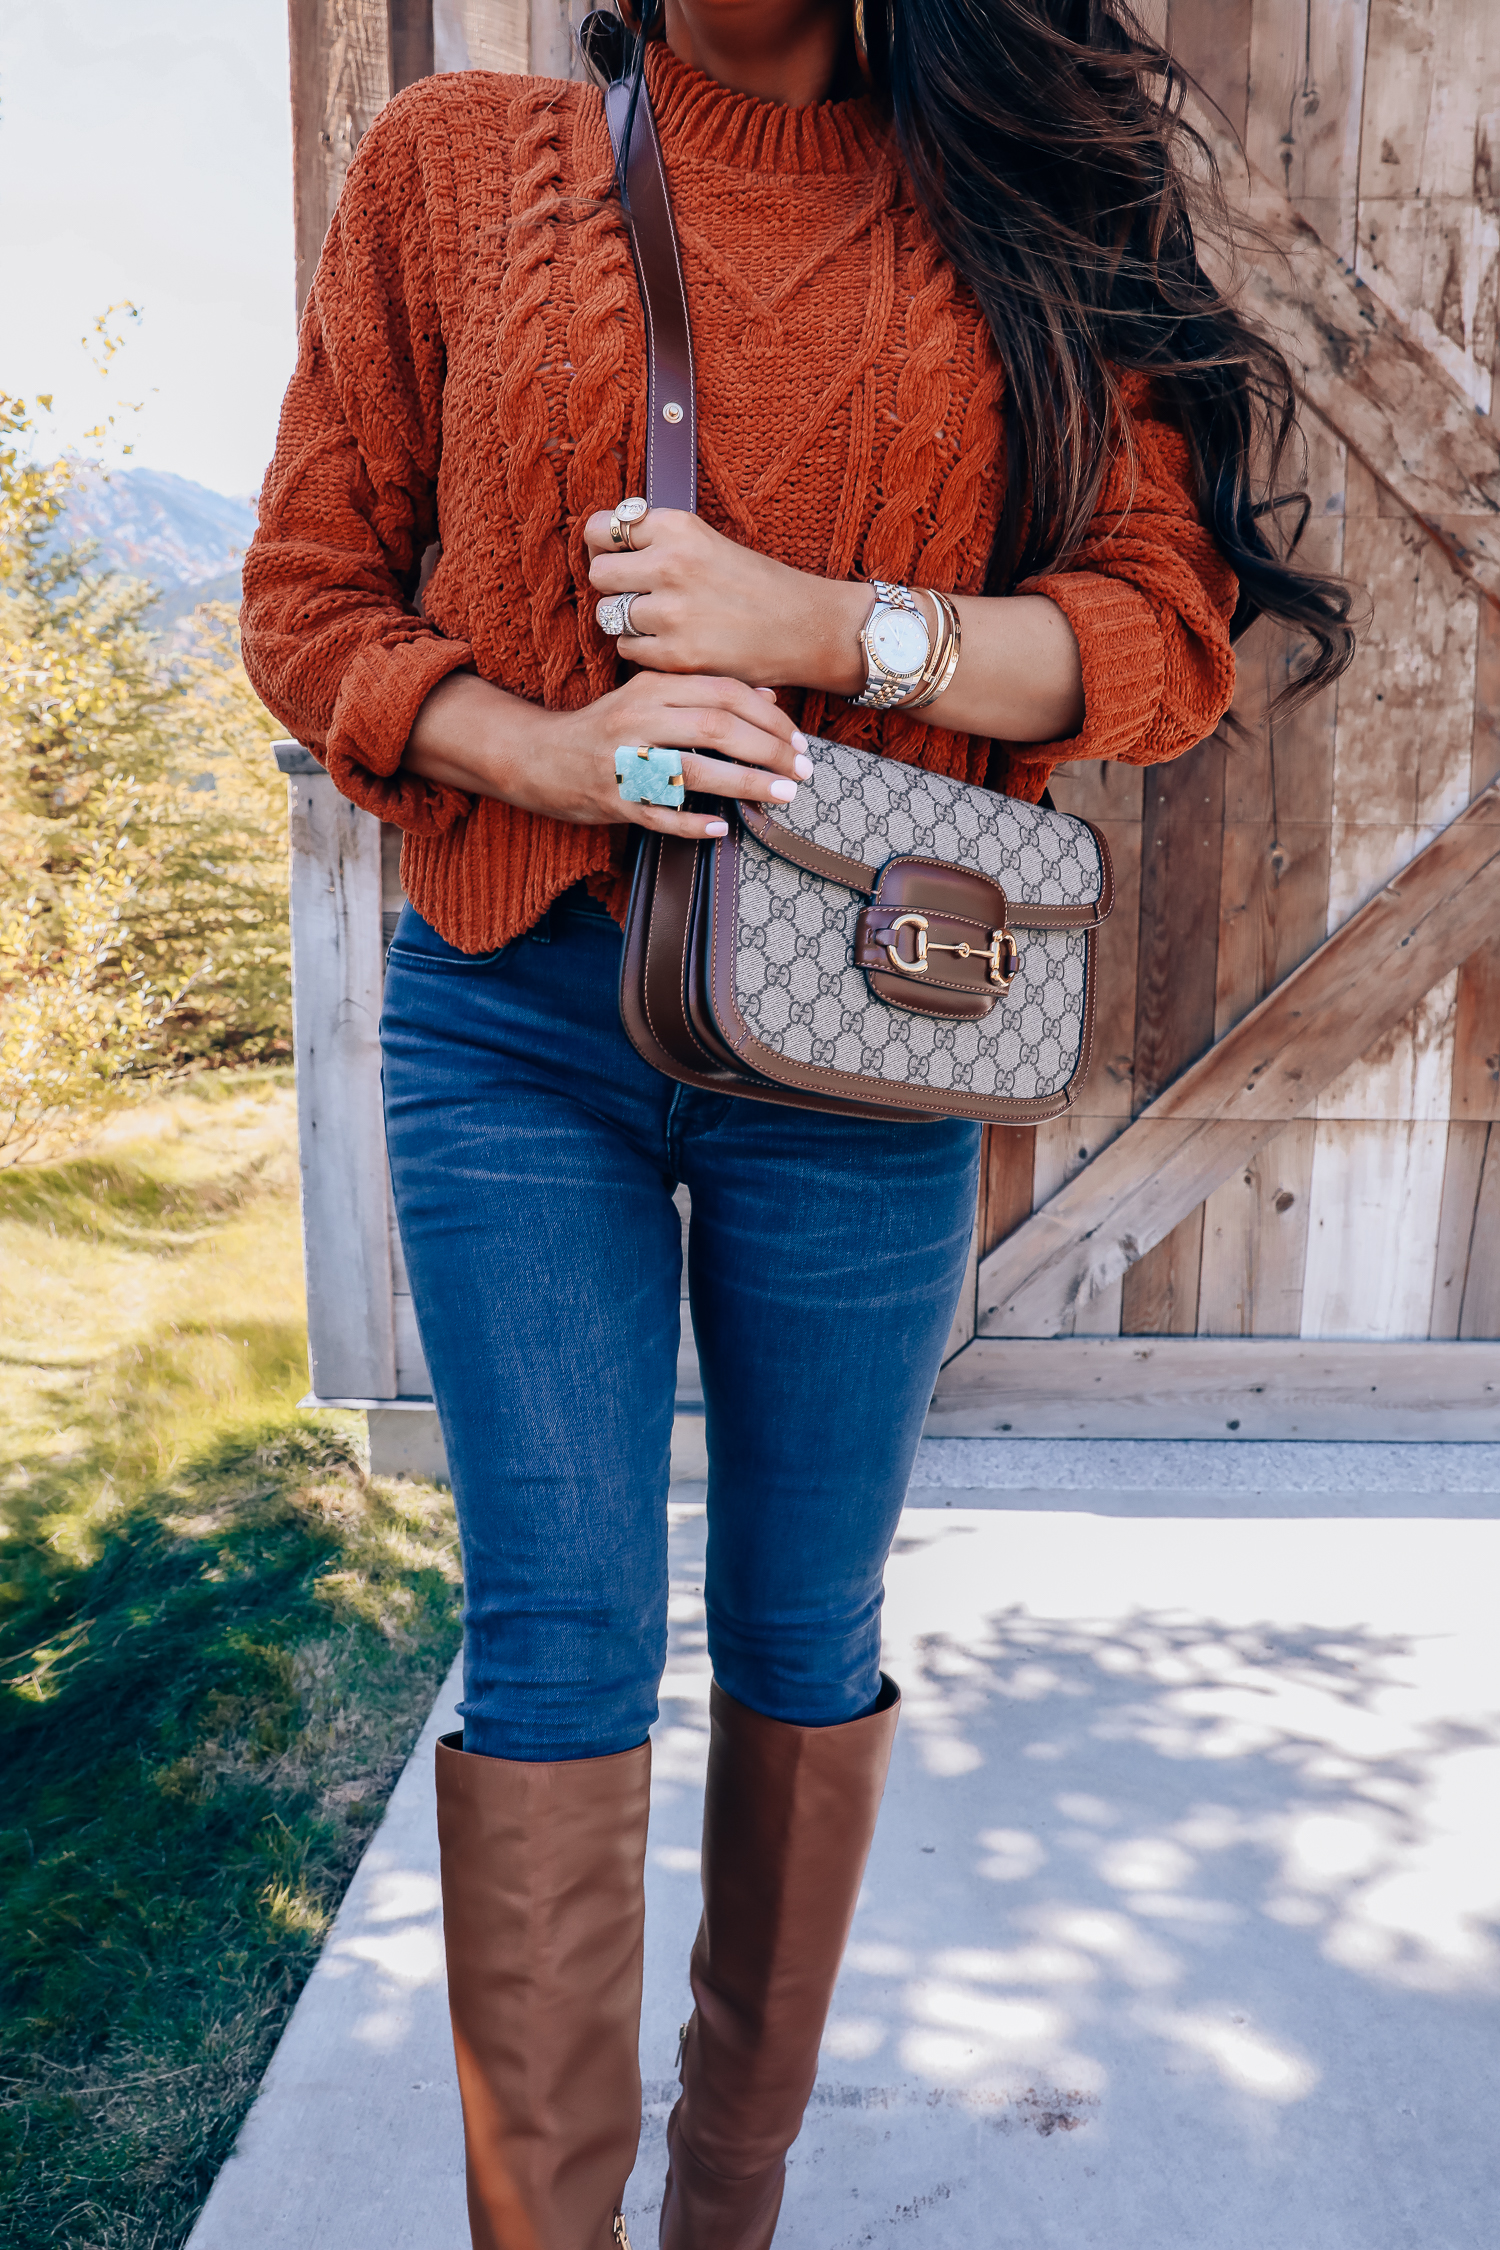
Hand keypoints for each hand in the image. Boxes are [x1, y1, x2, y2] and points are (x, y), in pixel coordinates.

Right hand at [402, 666, 813, 842]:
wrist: (535, 755)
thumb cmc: (604, 726)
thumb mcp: (650, 697)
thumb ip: (705, 695)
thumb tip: (768, 700)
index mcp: (651, 688)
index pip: (723, 692)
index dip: (768, 716)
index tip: (798, 739)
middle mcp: (638, 720)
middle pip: (716, 728)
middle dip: (769, 750)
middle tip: (803, 770)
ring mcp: (624, 762)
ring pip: (694, 772)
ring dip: (745, 784)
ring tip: (782, 795)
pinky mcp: (611, 801)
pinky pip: (658, 816)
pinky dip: (692, 823)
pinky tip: (722, 829)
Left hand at [584, 505, 866, 695]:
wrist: (805, 627)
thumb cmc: (757, 585)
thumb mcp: (707, 542)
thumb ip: (658, 540)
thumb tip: (601, 544)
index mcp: (677, 527)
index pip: (603, 529)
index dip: (604, 546)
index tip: (616, 556)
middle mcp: (671, 564)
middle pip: (599, 573)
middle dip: (614, 586)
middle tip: (639, 594)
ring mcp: (672, 612)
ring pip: (609, 615)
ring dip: (629, 621)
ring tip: (663, 621)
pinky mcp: (676, 654)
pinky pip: (627, 650)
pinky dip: (644, 651)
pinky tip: (674, 644)